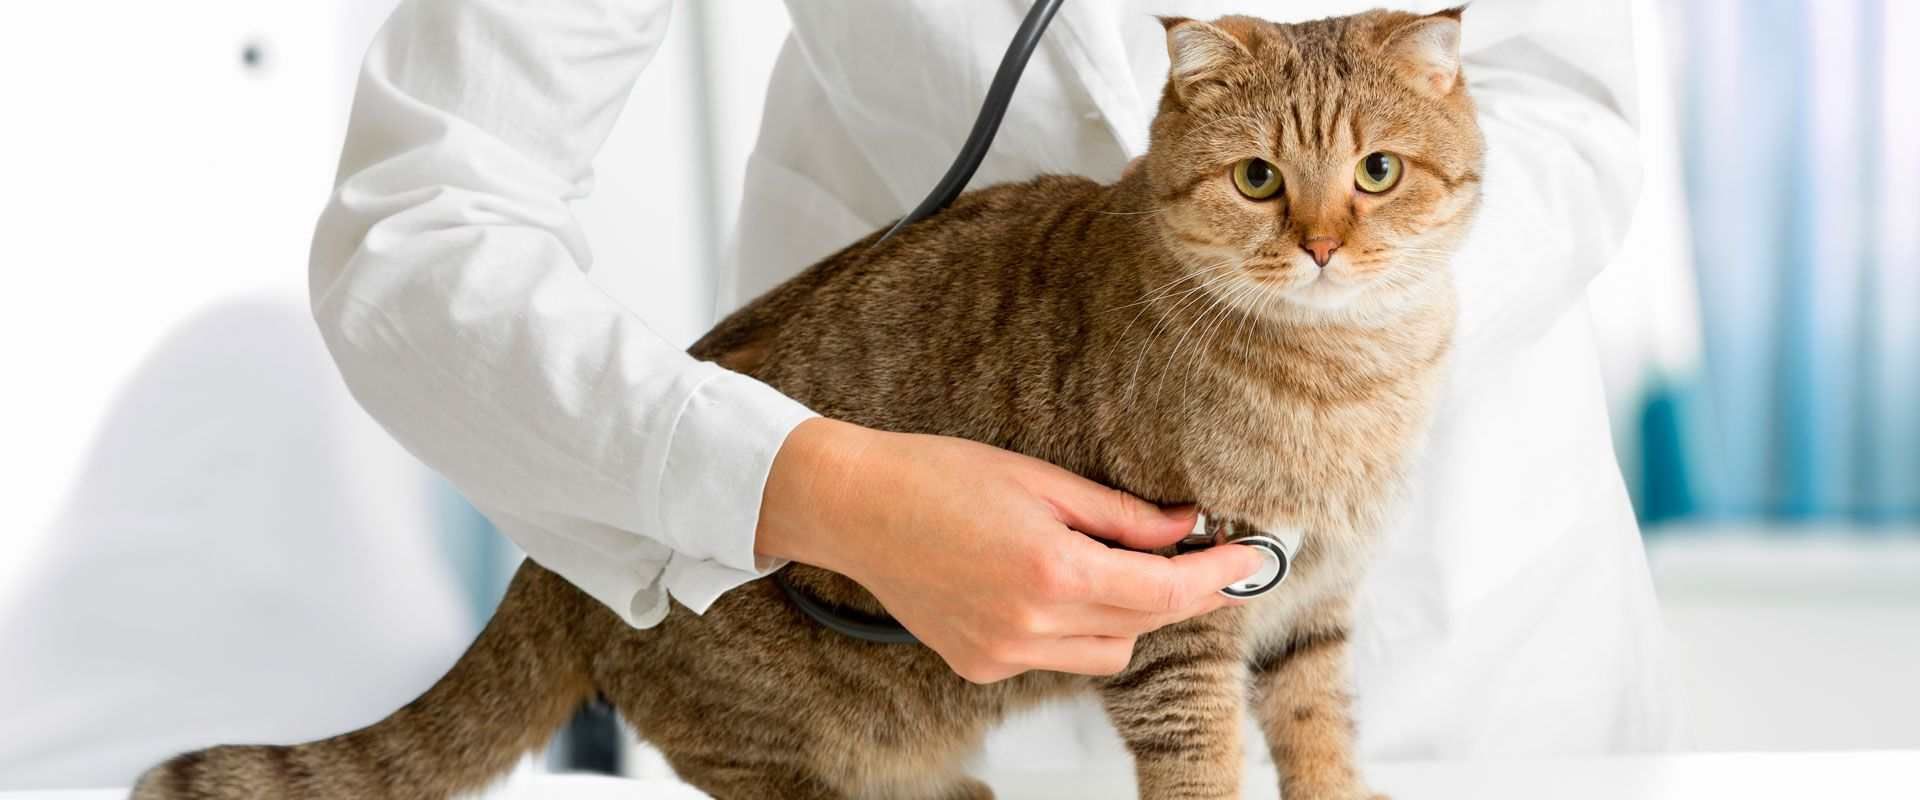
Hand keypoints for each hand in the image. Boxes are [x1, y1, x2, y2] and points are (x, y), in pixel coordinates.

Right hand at [756, 418, 1265, 683]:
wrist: (855, 507)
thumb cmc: (935, 477)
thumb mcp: (1042, 480)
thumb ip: (1121, 515)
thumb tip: (1184, 528)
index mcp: (1050, 573)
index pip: (1164, 592)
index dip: (1216, 578)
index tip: (1250, 561)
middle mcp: (1028, 626)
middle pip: (1141, 626)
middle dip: (1175, 592)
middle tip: (1188, 551)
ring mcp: (1001, 654)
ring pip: (1104, 653)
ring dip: (1124, 614)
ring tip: (1104, 562)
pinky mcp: (980, 666)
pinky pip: (1056, 657)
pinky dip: (1072, 627)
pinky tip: (1047, 582)